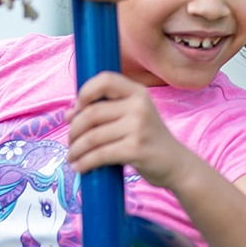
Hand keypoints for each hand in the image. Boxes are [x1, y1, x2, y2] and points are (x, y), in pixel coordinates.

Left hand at [67, 72, 191, 185]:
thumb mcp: (133, 117)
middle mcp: (139, 106)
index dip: (84, 92)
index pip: (105, 79)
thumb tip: (69, 114)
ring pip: (92, 137)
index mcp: (138, 93)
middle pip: (91, 113)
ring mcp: (138, 127)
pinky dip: (85, 162)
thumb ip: (105, 112)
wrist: (177, 165)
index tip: (76, 109)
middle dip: (74, 130)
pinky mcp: (136, 149)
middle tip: (70, 142)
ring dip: (76, 149)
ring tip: (72, 157)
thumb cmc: (149, 140)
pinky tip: (79, 167)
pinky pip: (100, 155)